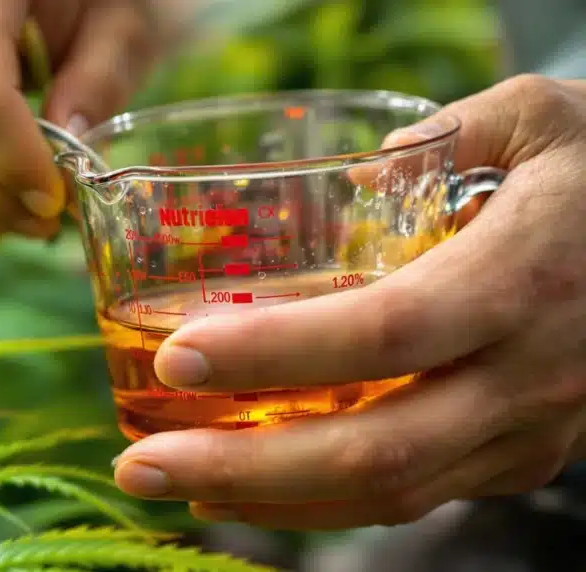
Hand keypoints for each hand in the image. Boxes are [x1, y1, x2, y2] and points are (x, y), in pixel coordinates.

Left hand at [112, 75, 585, 529]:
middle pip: (374, 453)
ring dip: (266, 500)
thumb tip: (342, 175)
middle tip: (138, 466)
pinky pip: (412, 493)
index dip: (275, 354)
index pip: (384, 333)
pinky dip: (320, 500)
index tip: (175, 358)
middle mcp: (526, 375)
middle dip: (241, 471)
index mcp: (523, 280)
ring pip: (387, 493)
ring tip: (172, 479)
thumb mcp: (536, 121)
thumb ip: (436, 139)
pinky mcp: (520, 455)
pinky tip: (250, 484)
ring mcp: (527, 431)